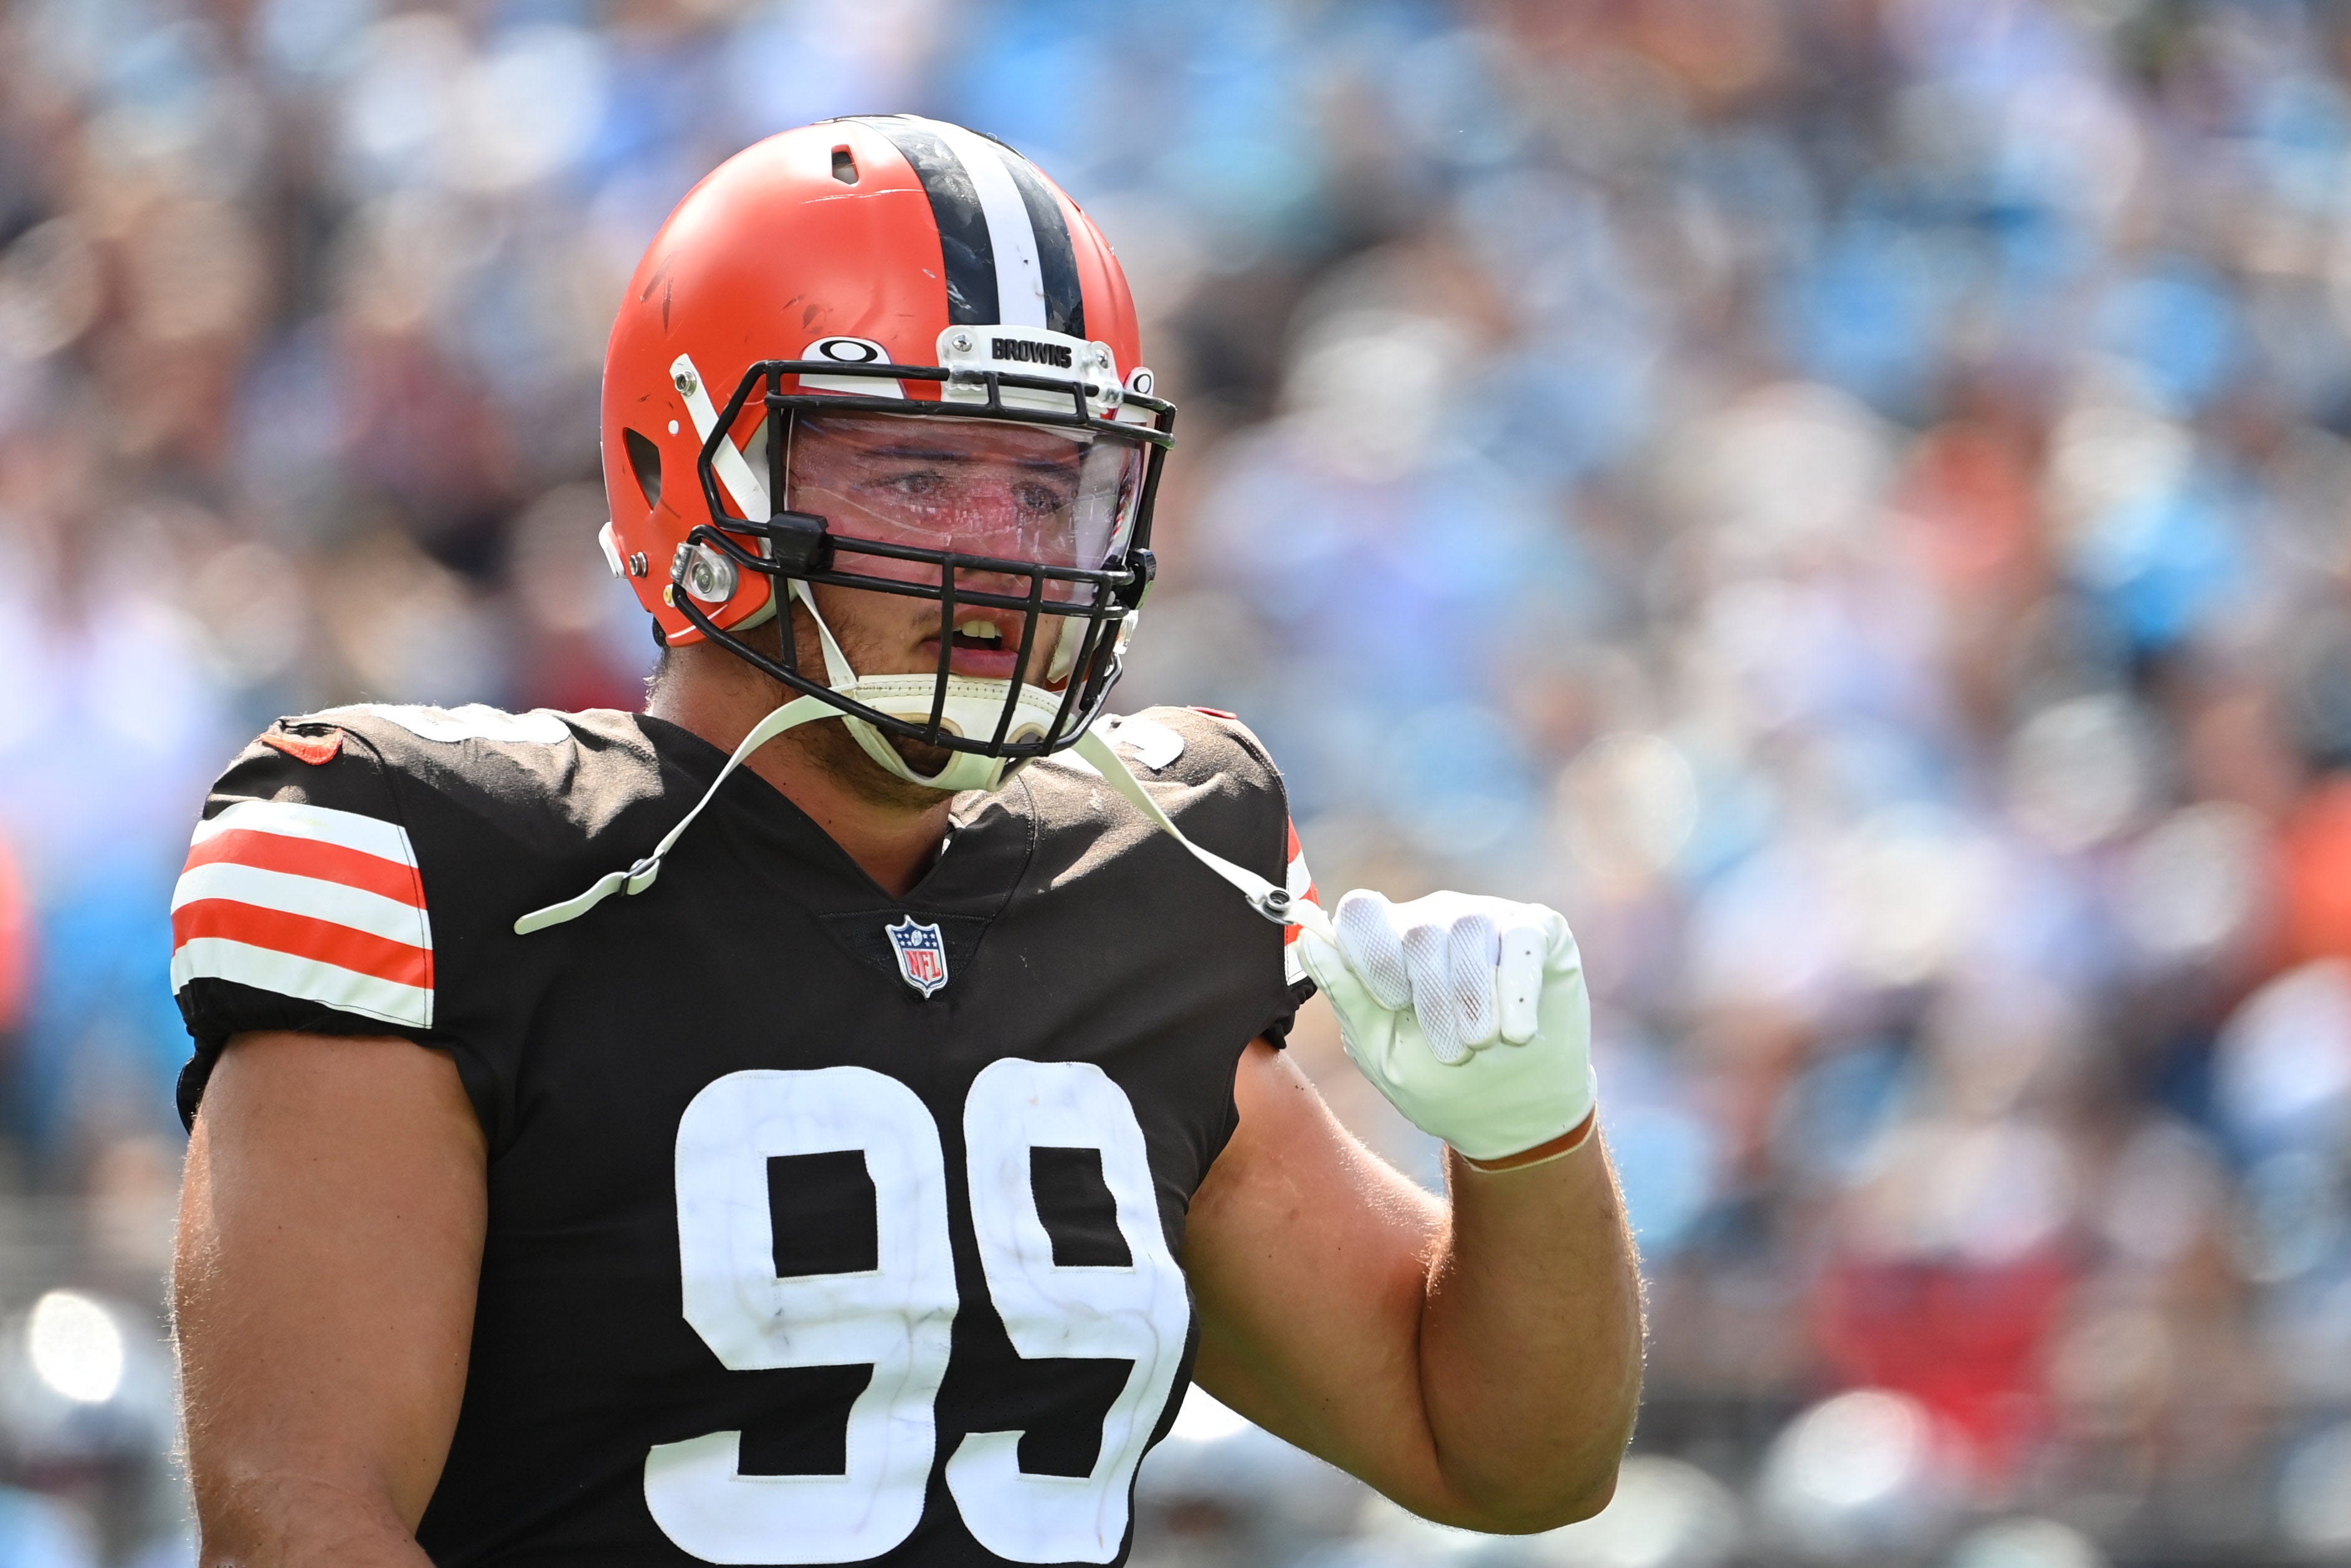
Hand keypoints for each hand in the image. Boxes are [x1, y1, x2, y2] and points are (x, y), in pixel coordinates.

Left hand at [1296, 890, 1595, 1163]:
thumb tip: (1307, 938)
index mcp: (1388, 943)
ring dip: (1474, 999)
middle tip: (1450, 1051)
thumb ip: (1347, 994)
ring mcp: (1488, 918)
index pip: (1360, 910)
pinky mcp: (1538, 931)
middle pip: (1418, 930)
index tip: (1392, 1004)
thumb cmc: (1442, 1083)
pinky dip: (1518, 991)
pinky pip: (1522, 940)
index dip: (1371, 955)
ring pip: (1469, 931)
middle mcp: (1435, 918)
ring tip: (1481, 1043)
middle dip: (1432, 1000)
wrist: (1514, 1116)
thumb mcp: (1382, 1050)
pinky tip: (1518, 1032)